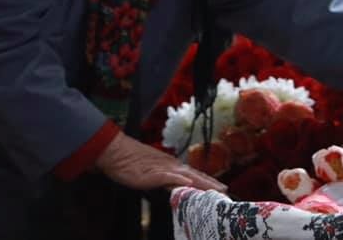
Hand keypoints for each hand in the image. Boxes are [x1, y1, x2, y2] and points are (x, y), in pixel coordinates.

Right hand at [95, 132, 226, 191]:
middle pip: (195, 175)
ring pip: (186, 176)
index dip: (208, 181)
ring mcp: (162, 169)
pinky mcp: (152, 173)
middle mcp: (171, 166)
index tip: (221, 187)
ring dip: (201, 182)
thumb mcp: (152, 171)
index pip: (194, 174)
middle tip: (225, 190)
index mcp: (172, 165)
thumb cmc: (132, 162)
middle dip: (210, 183)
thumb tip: (178, 184)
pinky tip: (188, 184)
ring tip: (214, 188)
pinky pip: (167, 177)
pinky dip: (179, 180)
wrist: (117, 152)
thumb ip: (166, 177)